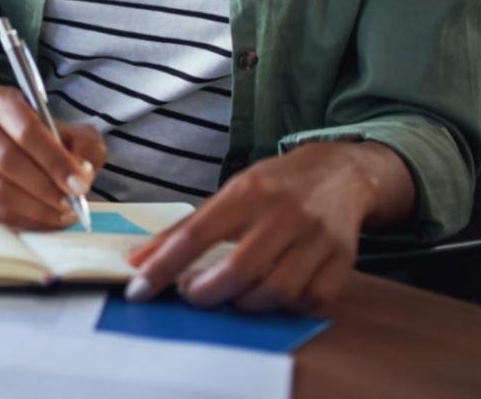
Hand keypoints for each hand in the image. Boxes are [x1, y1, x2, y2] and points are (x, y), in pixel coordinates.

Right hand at [0, 87, 107, 230]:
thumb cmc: (37, 138)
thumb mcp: (68, 131)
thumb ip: (84, 146)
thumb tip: (82, 172)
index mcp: (2, 101)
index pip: (26, 130)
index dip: (55, 160)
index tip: (79, 184)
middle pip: (8, 161)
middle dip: (46, 187)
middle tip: (72, 203)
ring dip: (35, 208)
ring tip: (61, 213)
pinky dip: (22, 219)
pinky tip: (44, 218)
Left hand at [122, 142, 407, 314]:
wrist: (340, 173)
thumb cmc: (275, 187)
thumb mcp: (230, 193)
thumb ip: (185, 229)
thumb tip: (137, 262)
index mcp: (247, 191)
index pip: (196, 233)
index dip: (164, 266)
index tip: (138, 289)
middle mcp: (283, 213)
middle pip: (239, 269)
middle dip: (206, 292)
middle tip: (191, 295)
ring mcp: (316, 237)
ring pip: (276, 290)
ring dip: (245, 303)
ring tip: (231, 295)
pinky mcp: (342, 259)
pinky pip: (310, 300)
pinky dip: (286, 306)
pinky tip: (271, 296)